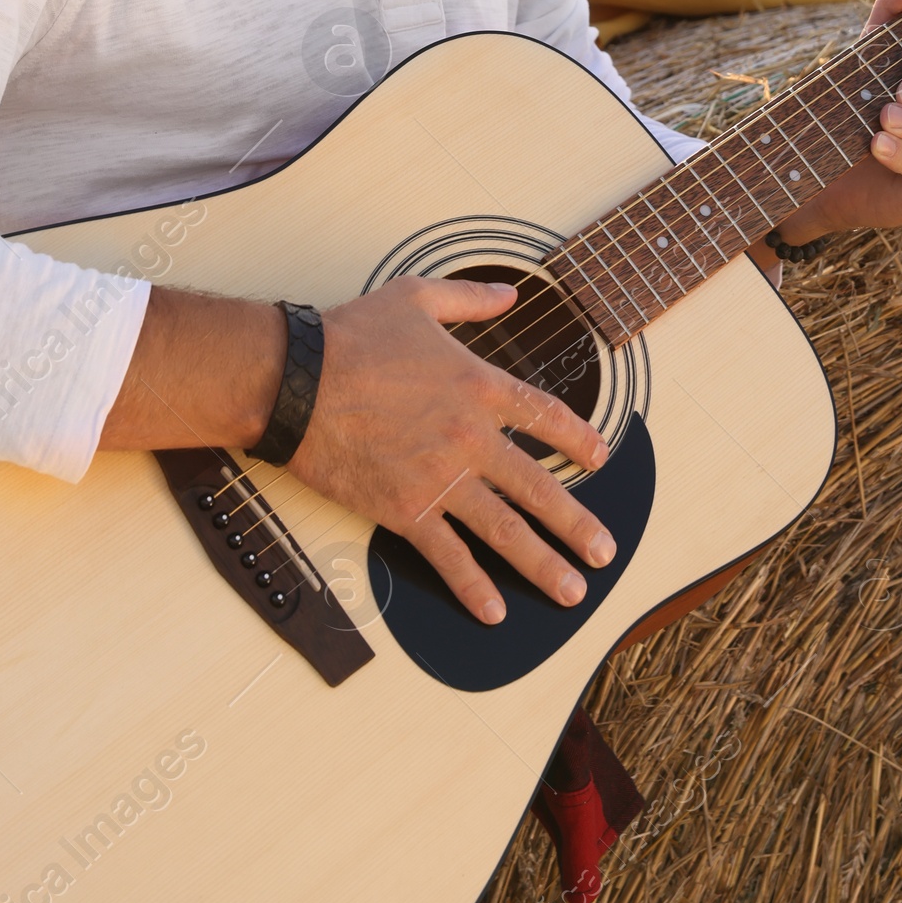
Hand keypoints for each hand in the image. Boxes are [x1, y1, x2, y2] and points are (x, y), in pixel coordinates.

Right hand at [289, 274, 611, 625]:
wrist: (296, 381)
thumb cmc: (352, 337)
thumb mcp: (417, 297)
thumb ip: (470, 298)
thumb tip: (508, 292)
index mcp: (479, 384)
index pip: (545, 417)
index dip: (579, 440)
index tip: (601, 459)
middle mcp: (470, 437)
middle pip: (538, 487)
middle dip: (577, 524)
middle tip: (604, 550)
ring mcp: (439, 478)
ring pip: (504, 530)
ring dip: (542, 564)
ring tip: (572, 591)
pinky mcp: (404, 510)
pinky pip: (447, 555)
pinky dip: (472, 585)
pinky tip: (493, 610)